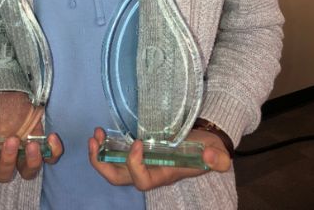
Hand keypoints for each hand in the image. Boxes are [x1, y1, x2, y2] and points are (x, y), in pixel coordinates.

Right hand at [0, 111, 63, 181]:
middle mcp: (4, 159)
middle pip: (5, 174)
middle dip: (8, 160)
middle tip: (10, 139)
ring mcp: (22, 153)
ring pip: (28, 172)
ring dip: (31, 162)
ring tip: (31, 144)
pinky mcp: (39, 144)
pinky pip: (51, 157)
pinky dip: (54, 152)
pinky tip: (52, 137)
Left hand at [87, 127, 230, 191]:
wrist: (204, 144)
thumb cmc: (208, 150)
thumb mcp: (217, 154)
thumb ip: (218, 158)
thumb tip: (210, 156)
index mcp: (164, 175)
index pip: (143, 181)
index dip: (134, 165)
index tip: (136, 143)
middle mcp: (148, 172)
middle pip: (118, 179)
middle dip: (102, 165)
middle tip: (95, 142)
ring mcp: (139, 163)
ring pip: (112, 169)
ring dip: (99, 155)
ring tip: (95, 135)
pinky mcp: (136, 152)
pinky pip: (114, 156)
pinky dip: (104, 146)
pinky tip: (101, 132)